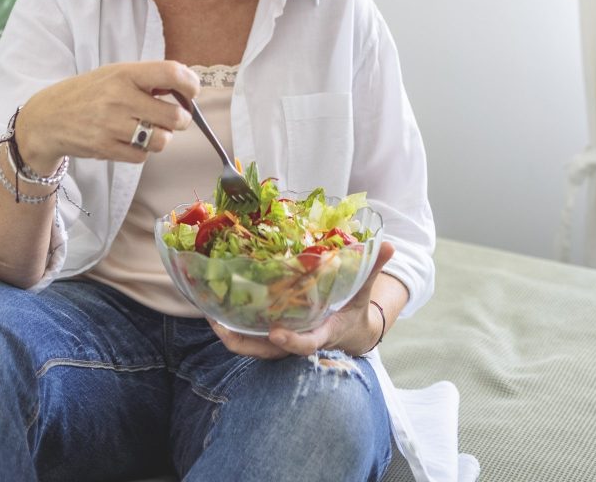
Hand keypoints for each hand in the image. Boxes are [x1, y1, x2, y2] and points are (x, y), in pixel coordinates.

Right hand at [15, 61, 199, 171]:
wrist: (47, 118)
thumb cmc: (87, 93)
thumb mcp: (114, 75)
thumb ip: (146, 80)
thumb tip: (185, 91)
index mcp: (124, 74)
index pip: (171, 73)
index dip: (190, 84)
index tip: (191, 92)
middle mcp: (119, 98)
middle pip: (175, 116)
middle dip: (180, 119)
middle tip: (171, 117)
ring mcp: (112, 125)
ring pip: (162, 141)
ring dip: (161, 138)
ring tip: (147, 129)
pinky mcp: (105, 148)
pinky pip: (142, 156)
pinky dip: (141, 151)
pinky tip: (128, 140)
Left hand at [210, 241, 396, 358]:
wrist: (351, 332)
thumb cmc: (354, 309)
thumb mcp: (363, 290)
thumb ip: (372, 268)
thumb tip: (388, 244)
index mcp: (322, 333)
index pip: (306, 344)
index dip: (291, 342)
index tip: (275, 332)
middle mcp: (298, 340)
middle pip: (267, 351)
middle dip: (242, 341)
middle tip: (218, 323)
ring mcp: (283, 341)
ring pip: (253, 346)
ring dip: (230, 334)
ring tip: (207, 311)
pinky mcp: (272, 336)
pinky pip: (249, 336)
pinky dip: (232, 326)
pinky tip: (214, 307)